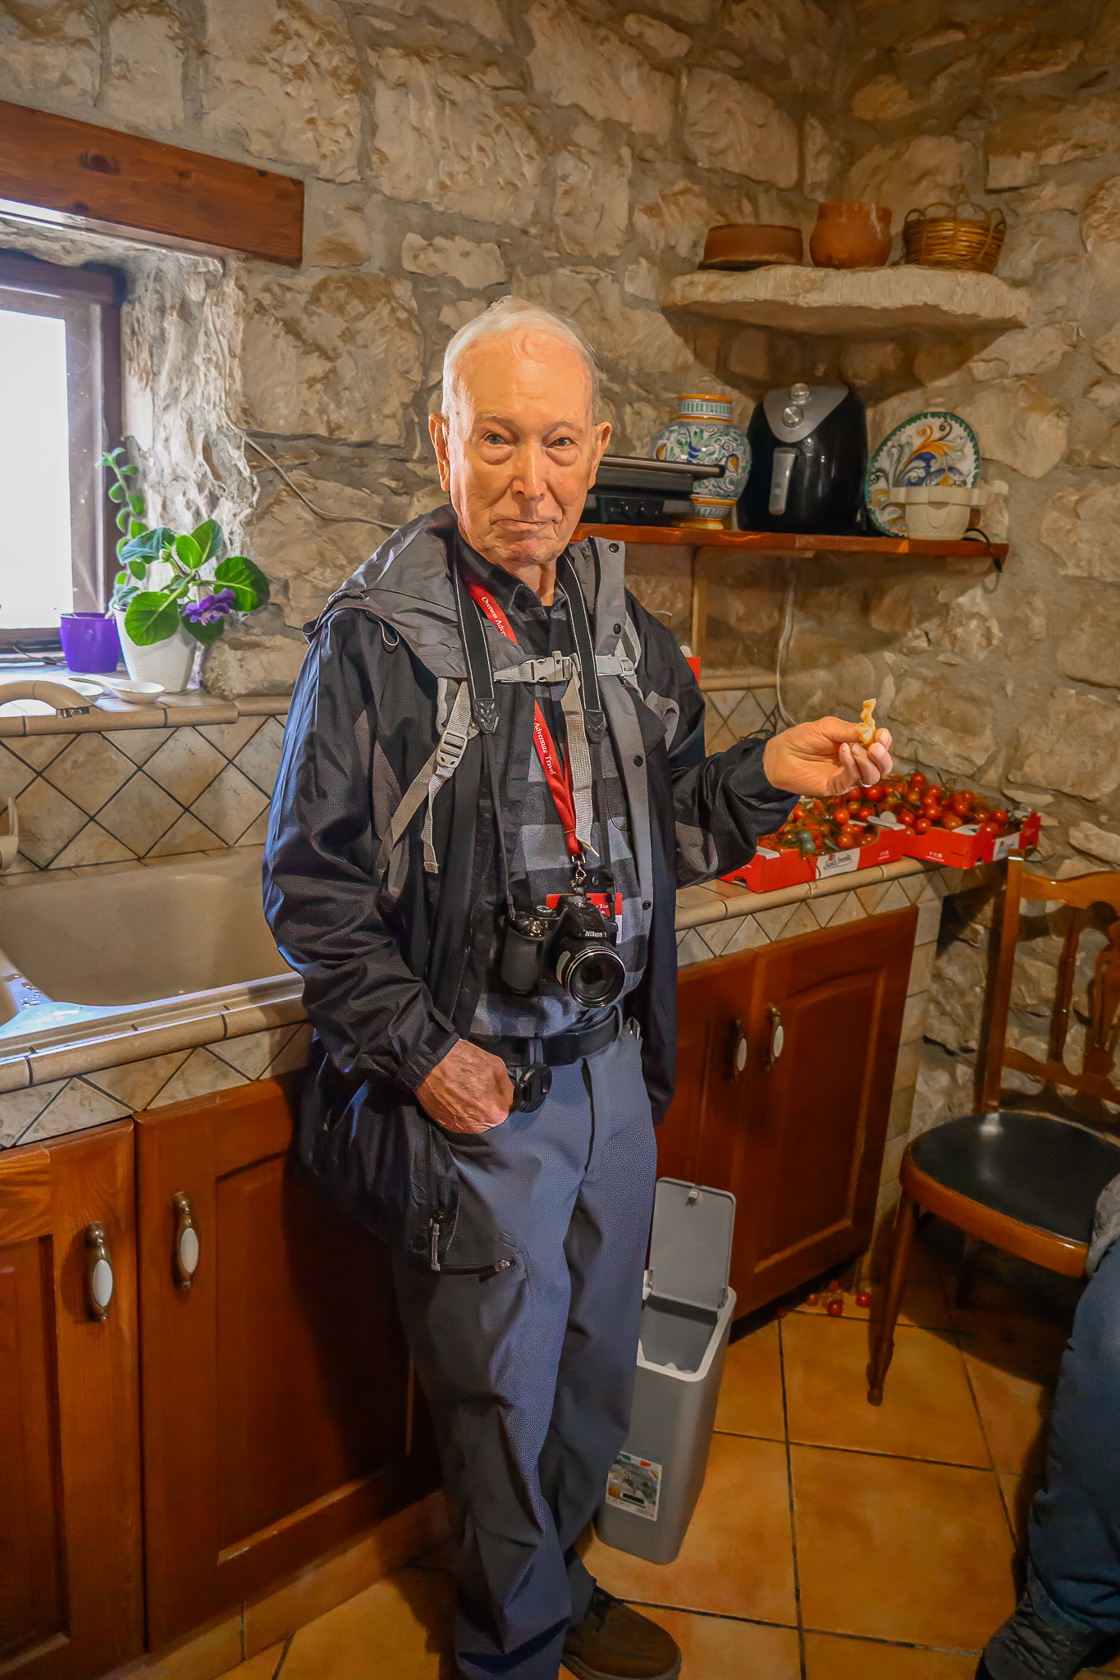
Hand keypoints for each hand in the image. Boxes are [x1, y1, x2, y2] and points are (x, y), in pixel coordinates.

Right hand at [416, 1040, 513, 1134]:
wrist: (429, 1063)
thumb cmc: (461, 1062)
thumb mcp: (496, 1066)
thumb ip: (507, 1087)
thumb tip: (510, 1097)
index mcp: (494, 1112)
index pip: (508, 1109)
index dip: (502, 1096)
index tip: (495, 1088)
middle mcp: (478, 1126)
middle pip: (491, 1117)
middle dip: (489, 1103)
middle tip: (479, 1085)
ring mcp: (460, 1127)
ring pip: (476, 1119)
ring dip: (474, 1107)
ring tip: (465, 1089)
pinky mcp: (446, 1124)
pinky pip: (461, 1120)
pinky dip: (460, 1109)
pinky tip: (456, 1094)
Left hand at [763, 717, 893, 797]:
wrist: (780, 754)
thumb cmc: (802, 738)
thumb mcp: (828, 727)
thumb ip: (850, 730)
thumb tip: (872, 731)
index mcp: (857, 745)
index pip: (880, 746)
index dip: (885, 741)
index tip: (882, 734)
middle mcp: (856, 762)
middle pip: (883, 766)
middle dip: (882, 756)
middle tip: (874, 746)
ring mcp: (848, 776)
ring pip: (873, 776)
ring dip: (868, 762)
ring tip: (853, 748)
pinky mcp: (837, 787)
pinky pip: (853, 779)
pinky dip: (852, 765)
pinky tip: (843, 751)